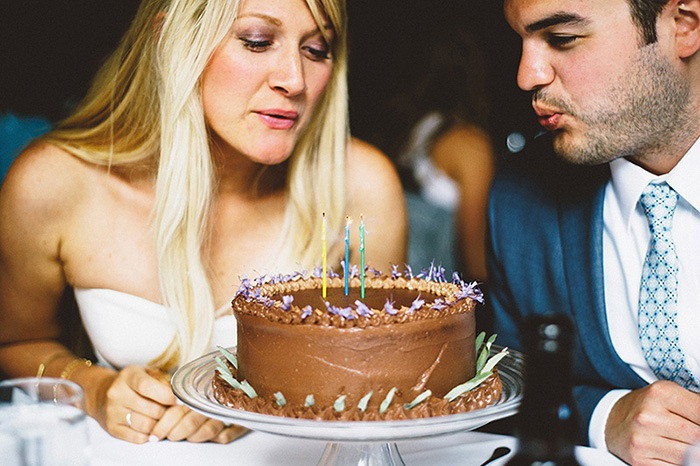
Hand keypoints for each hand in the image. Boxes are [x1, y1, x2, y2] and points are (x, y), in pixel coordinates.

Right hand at [101, 366, 246, 443]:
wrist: (101, 393)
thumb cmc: (133, 383)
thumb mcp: (147, 374)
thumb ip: (165, 381)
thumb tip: (185, 392)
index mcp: (129, 376)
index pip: (148, 387)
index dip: (167, 395)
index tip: (181, 400)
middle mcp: (117, 393)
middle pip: (150, 409)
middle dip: (167, 413)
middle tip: (175, 412)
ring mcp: (112, 412)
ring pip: (145, 425)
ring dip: (159, 425)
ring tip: (164, 419)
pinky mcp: (112, 428)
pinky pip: (137, 437)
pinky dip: (149, 435)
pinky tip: (153, 428)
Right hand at [606, 380, 699, 464]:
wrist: (611, 421)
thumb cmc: (646, 406)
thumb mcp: (668, 394)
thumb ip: (695, 404)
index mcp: (660, 394)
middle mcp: (649, 417)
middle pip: (698, 438)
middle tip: (696, 437)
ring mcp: (643, 441)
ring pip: (689, 456)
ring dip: (694, 454)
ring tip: (690, 446)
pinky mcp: (639, 460)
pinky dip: (681, 463)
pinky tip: (678, 454)